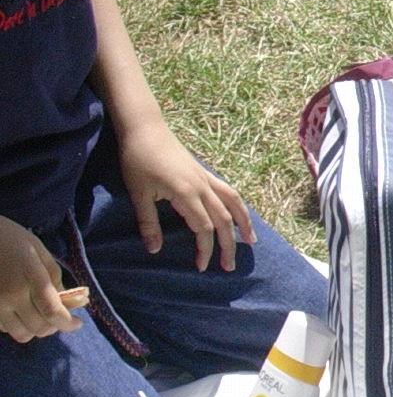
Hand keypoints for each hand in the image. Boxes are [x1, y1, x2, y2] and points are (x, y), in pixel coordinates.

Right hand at [0, 215, 79, 342]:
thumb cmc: (11, 238)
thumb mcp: (39, 251)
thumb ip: (54, 277)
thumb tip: (69, 302)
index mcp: (30, 276)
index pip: (52, 311)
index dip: (68, 323)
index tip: (78, 323)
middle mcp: (11, 295)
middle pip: (38, 327)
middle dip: (55, 326)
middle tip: (62, 317)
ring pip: (21, 334)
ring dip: (36, 329)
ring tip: (43, 315)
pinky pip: (5, 329)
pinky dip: (18, 326)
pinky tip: (23, 312)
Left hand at [117, 121, 254, 271]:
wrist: (145, 129)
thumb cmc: (138, 160)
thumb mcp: (138, 194)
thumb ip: (149, 223)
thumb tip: (154, 251)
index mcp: (187, 193)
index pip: (204, 228)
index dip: (205, 249)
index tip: (201, 268)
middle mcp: (202, 186)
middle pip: (223, 219)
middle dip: (228, 244)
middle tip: (229, 267)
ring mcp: (206, 178)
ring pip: (233, 202)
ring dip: (243, 222)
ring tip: (251, 240)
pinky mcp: (204, 173)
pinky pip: (228, 192)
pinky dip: (237, 205)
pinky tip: (237, 214)